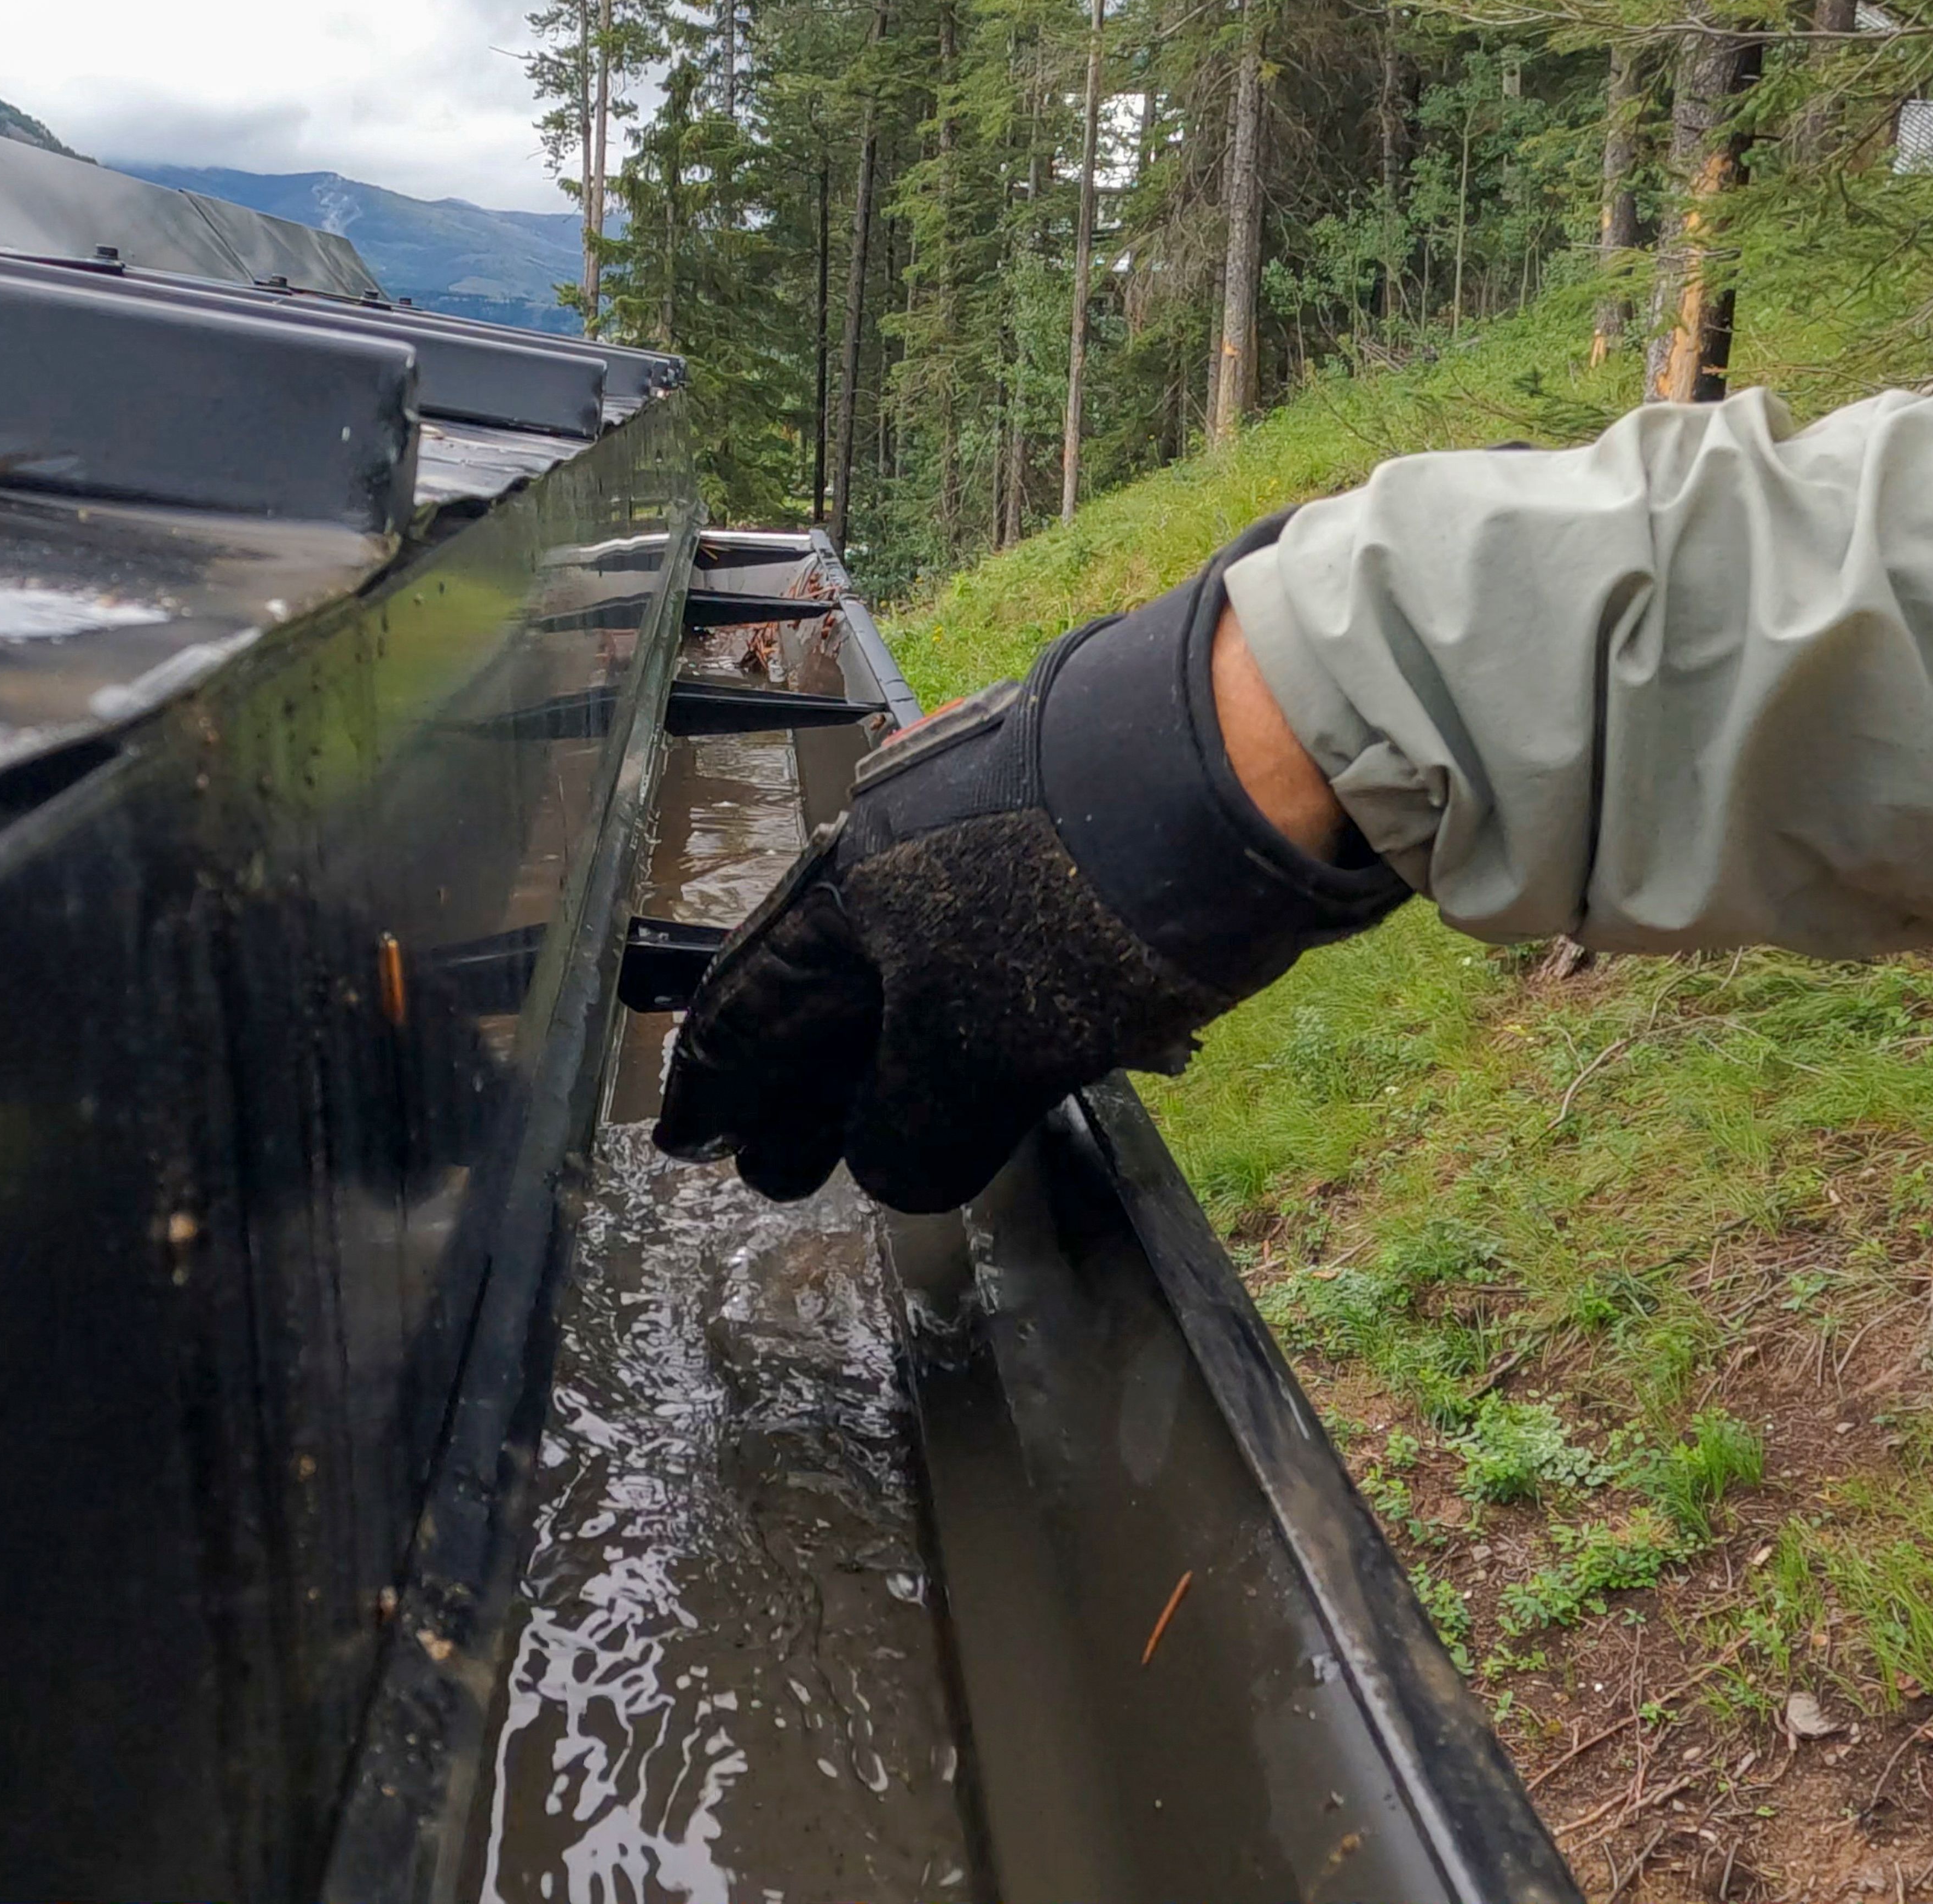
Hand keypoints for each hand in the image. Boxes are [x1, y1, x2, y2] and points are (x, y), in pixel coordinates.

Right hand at [655, 528, 1407, 1212]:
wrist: (1240, 762)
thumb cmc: (1078, 899)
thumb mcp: (978, 1045)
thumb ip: (913, 1123)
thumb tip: (885, 1167)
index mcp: (847, 892)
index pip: (750, 1009)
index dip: (718, 1088)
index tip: (693, 1144)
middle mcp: (902, 861)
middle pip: (830, 999)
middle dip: (807, 1095)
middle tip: (789, 1170)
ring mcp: (989, 855)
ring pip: (919, 985)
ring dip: (902, 1073)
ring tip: (897, 1143)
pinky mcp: (1071, 859)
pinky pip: (1000, 967)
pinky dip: (986, 1035)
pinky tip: (1016, 1079)